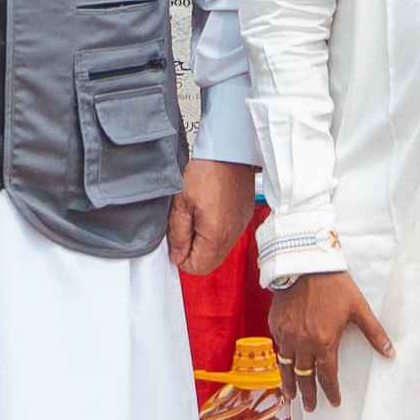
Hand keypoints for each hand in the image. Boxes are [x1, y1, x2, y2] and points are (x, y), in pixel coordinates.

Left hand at [170, 156, 257, 277]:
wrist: (230, 151)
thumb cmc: (207, 171)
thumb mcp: (181, 203)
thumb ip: (178, 234)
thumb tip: (177, 255)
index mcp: (216, 235)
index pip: (197, 268)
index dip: (181, 258)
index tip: (176, 242)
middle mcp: (232, 235)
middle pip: (210, 263)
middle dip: (193, 252)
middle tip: (183, 229)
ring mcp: (240, 227)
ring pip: (219, 251)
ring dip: (205, 243)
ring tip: (195, 219)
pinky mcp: (244, 217)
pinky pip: (228, 236)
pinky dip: (216, 233)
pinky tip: (208, 214)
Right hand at [269, 269, 390, 399]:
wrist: (305, 263)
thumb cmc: (335, 284)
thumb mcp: (359, 308)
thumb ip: (374, 333)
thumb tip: (390, 352)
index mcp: (324, 342)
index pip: (327, 375)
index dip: (331, 391)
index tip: (334, 402)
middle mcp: (303, 343)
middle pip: (304, 376)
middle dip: (308, 394)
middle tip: (310, 408)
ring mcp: (286, 335)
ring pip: (286, 367)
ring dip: (289, 383)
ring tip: (291, 396)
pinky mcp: (276, 324)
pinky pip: (278, 348)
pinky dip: (280, 361)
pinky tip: (283, 366)